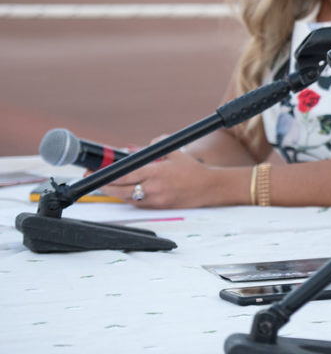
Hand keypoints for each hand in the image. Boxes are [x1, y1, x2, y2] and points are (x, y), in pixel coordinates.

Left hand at [99, 146, 224, 208]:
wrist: (208, 188)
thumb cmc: (192, 170)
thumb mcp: (174, 152)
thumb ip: (154, 147)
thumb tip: (136, 147)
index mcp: (155, 172)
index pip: (124, 175)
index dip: (108, 175)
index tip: (98, 173)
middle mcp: (153, 188)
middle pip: (121, 191)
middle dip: (106, 186)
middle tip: (97, 181)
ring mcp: (155, 200)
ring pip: (127, 199)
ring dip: (116, 193)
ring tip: (109, 186)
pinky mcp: (158, 208)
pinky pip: (137, 204)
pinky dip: (129, 198)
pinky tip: (126, 192)